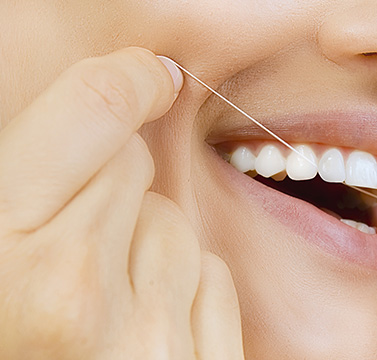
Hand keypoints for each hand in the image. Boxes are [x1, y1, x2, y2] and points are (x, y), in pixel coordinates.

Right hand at [0, 48, 242, 358]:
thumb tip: (105, 105)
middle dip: (108, 186)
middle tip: (68, 238)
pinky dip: (185, 288)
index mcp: (6, 257)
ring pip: (176, 224)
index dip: (125, 78)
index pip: (94, 111)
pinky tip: (141, 325)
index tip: (143, 75)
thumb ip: (29, 184)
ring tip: (98, 298)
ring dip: (144, 243)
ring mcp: (149, 341)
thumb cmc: (15, 332)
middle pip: (133, 168)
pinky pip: (212, 276)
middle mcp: (76, 296)